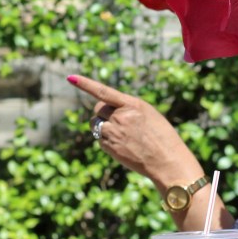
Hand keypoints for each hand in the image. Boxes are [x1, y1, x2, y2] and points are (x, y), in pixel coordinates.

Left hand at [67, 74, 196, 182]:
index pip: (104, 92)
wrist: (167, 161)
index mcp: (132, 105)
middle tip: (117, 120)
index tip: (70, 78)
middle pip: (98, 109)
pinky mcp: (109, 147)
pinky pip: (100, 138)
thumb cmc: (161, 136)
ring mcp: (113, 133)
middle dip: (103, 112)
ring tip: (122, 134)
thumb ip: (127, 107)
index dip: (86, 84)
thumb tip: (107, 109)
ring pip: (95, 124)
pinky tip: (123, 145)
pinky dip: (107, 140)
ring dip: (103, 126)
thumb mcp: (148, 114)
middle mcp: (120, 117)